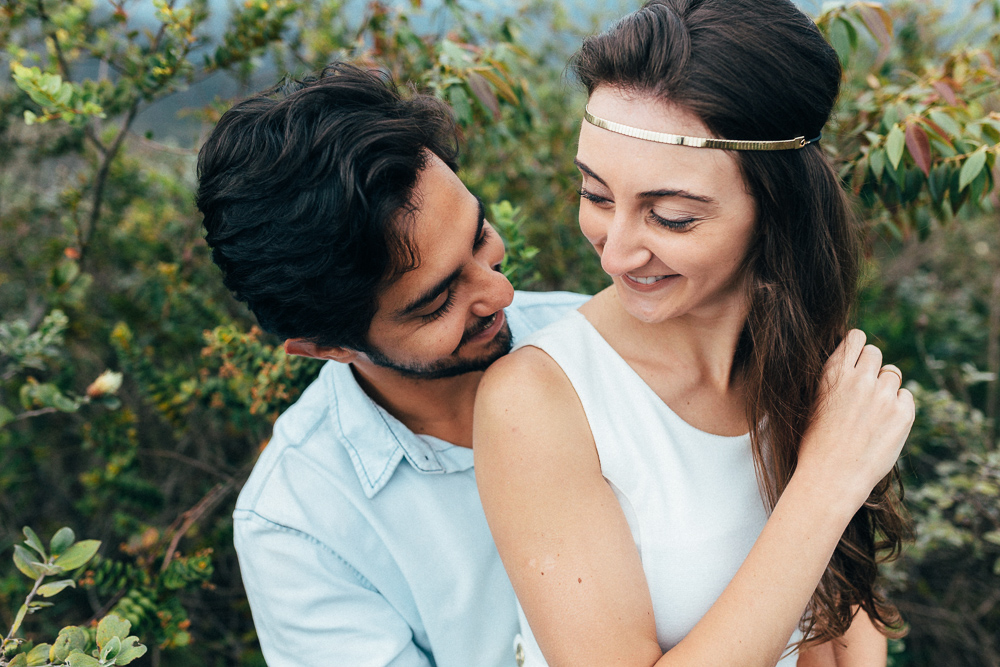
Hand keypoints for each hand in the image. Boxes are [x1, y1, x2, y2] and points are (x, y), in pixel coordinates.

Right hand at [797, 329, 913, 510]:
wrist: (831, 477)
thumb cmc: (814, 444)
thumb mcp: (813, 403)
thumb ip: (833, 379)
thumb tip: (851, 362)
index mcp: (833, 373)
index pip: (855, 338)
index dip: (857, 347)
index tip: (856, 359)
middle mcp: (859, 379)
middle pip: (875, 353)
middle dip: (871, 366)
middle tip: (864, 388)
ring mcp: (883, 395)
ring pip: (892, 373)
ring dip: (885, 386)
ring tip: (872, 410)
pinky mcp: (903, 413)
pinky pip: (906, 396)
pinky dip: (898, 405)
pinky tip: (883, 423)